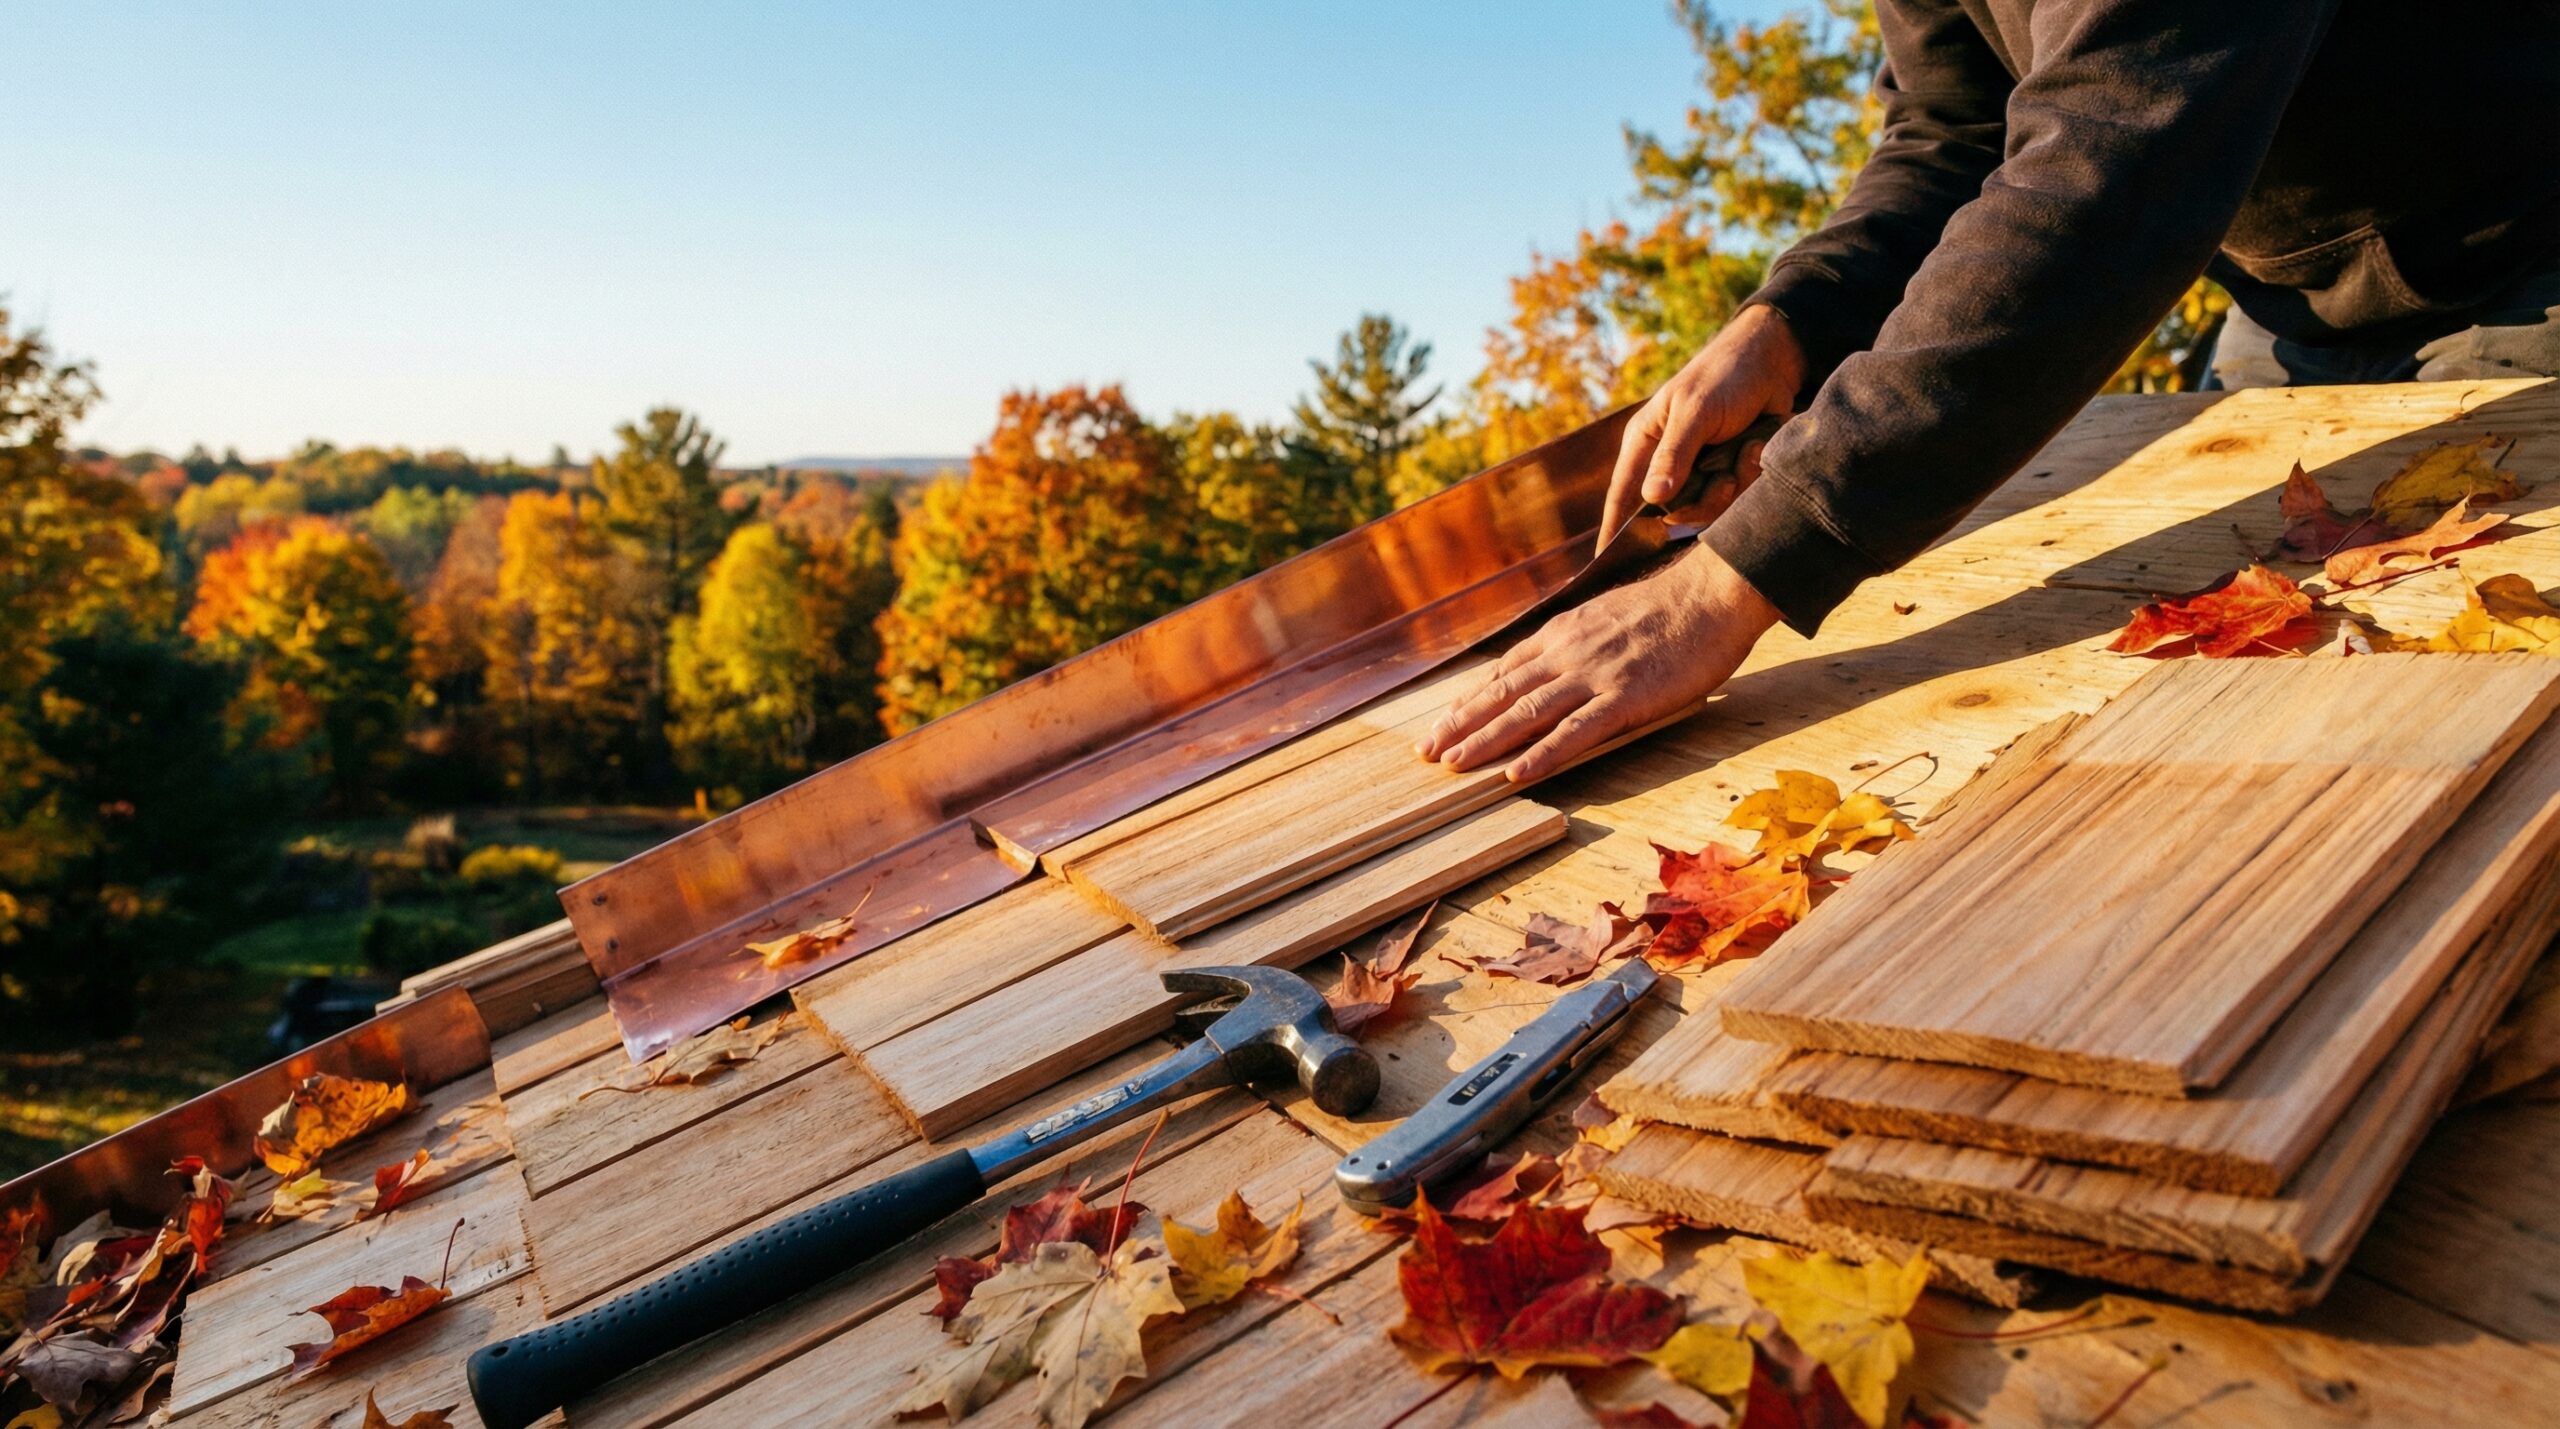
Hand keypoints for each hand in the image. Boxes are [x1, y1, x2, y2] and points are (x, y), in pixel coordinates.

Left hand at [1417, 544, 1782, 782]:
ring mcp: (1594, 675)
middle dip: (1461, 724)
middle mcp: (1567, 652)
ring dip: (1486, 741)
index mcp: (1562, 634)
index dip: (1469, 701)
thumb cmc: (1666, 609)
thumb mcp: (1604, 616)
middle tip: (1428, 752)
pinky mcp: (1626, 698)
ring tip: (1454, 765)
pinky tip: (1516, 773)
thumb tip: (1546, 663)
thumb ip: (1573, 641)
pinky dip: (1543, 754)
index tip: (1442, 724)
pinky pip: (1575, 731)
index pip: (1503, 672)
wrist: (1710, 593)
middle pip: (1503, 693)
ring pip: (1527, 711)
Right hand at [1598, 303, 1807, 552]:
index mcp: (1645, 444)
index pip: (1622, 495)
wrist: (1775, 361)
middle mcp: (1668, 462)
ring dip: (1732, 486)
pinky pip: (1735, 498)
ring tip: (1745, 452)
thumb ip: (1673, 456)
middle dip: (1704, 501)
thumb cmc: (1724, 376)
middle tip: (1724, 476)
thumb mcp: (1695, 412)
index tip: (1606, 562)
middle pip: (1673, 513)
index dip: (1615, 529)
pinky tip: (1756, 449)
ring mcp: (1699, 470)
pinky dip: (1750, 476)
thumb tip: (1652, 498)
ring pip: (1708, 509)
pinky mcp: (1727, 473)